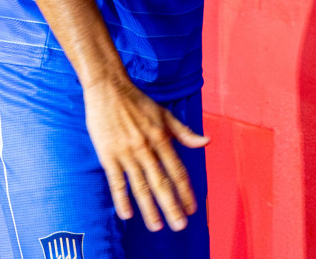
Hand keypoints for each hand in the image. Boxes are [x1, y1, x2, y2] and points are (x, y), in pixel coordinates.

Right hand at [84, 77, 207, 231]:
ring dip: (149, 208)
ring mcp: (126, 152)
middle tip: (180, 226)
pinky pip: (116, 181)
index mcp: (161, 138)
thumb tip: (207, 141)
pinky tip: (127, 214)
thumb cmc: (138, 101)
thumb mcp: (164, 114)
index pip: (177, 171)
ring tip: (157, 226)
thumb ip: (184, 132)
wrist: (108, 88)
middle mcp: (146, 148)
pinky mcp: (108, 154)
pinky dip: (121, 198)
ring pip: (140, 186)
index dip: (186, 191)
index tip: (192, 209)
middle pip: (161, 183)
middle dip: (172, 206)